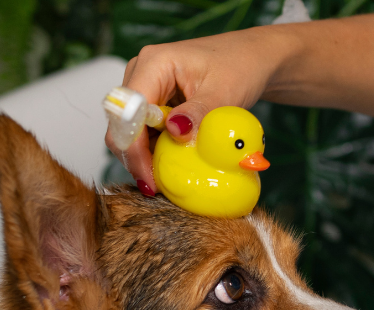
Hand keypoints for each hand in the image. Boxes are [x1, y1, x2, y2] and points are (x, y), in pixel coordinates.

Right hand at [105, 27, 292, 194]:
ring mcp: (144, 87)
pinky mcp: (151, 101)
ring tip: (164, 180)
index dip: (134, 148)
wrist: (250, 59)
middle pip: (122, 124)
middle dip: (135, 157)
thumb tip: (174, 131)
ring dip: (144, 157)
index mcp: (154, 62)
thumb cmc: (239, 66)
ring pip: (130, 131)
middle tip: (156, 187)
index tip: (150, 178)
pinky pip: (143, 131)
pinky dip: (154, 150)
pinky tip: (170, 166)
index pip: (129, 112)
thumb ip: (197, 113)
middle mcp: (140, 72)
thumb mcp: (224, 92)